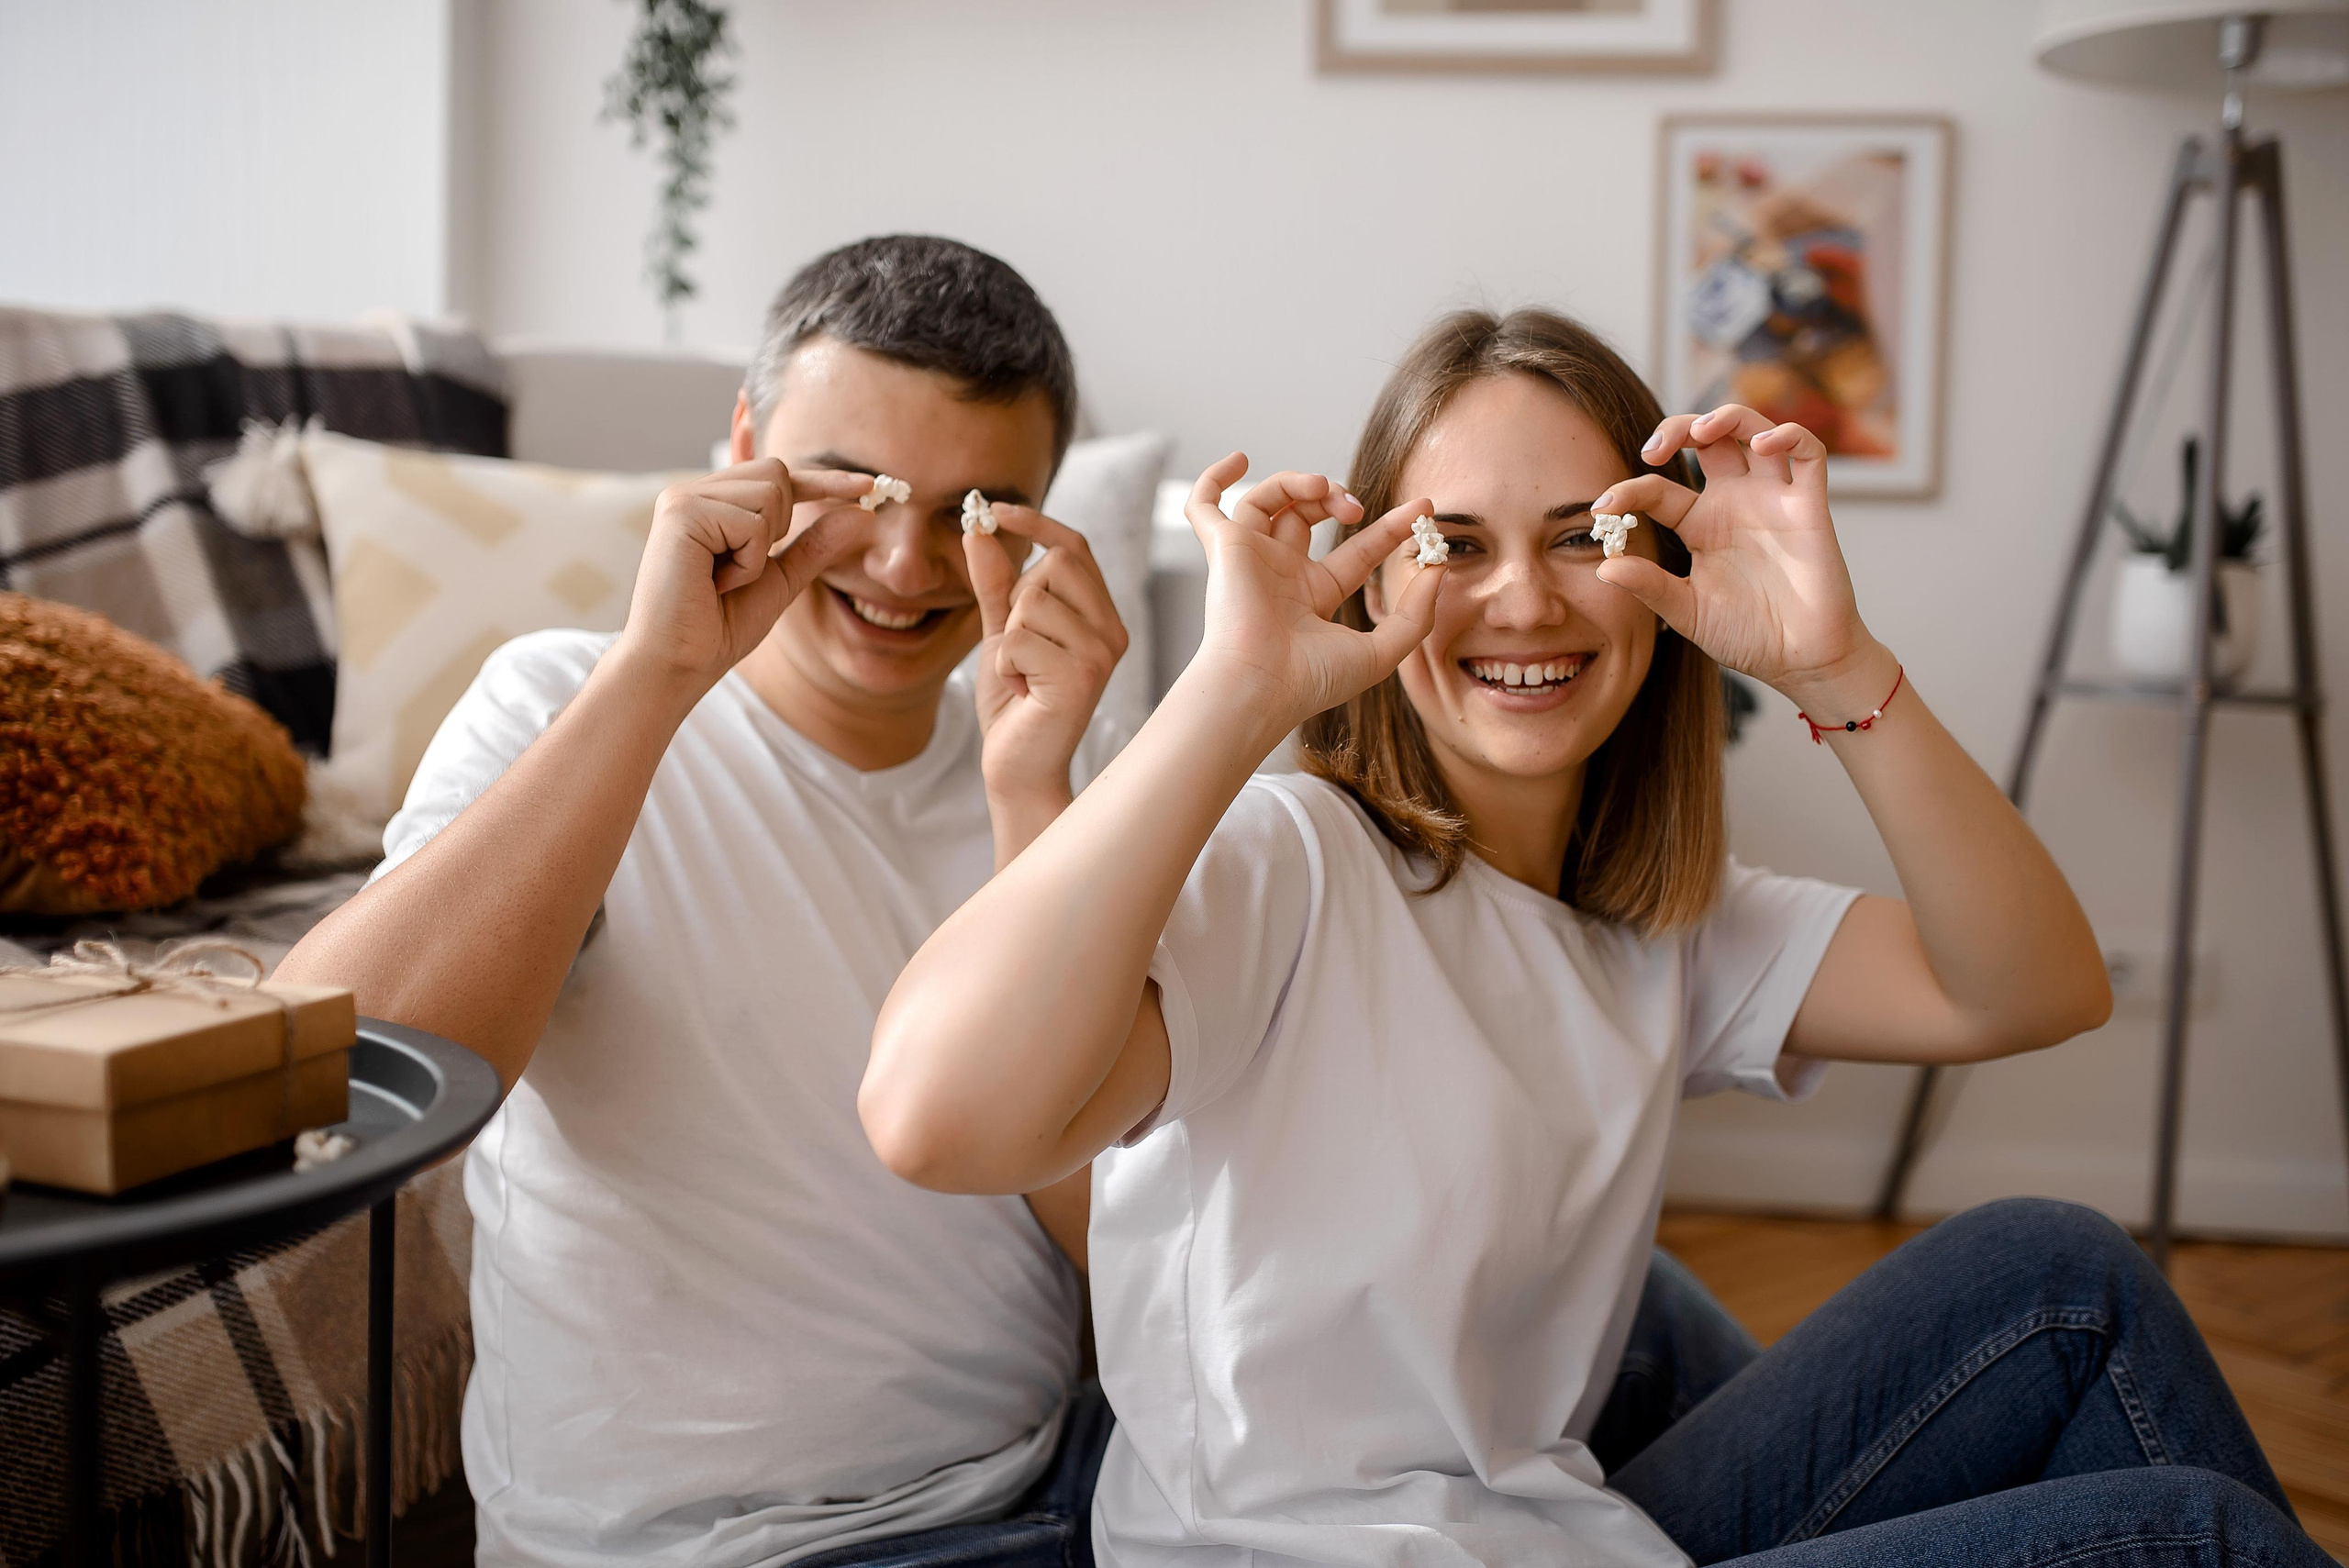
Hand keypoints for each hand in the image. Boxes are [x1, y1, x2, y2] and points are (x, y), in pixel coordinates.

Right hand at [616, 457, 873, 693]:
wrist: (678, 664)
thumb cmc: (718, 628)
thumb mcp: (780, 580)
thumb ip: (815, 545)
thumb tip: (863, 512)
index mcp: (712, 504)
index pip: (777, 477)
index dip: (824, 479)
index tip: (869, 484)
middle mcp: (694, 492)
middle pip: (779, 473)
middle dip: (782, 524)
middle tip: (743, 568)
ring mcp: (683, 498)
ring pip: (771, 491)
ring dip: (762, 548)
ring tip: (724, 578)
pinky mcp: (681, 512)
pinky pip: (752, 524)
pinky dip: (747, 562)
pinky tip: (715, 583)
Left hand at [968, 505, 1129, 813]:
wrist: (1017, 767)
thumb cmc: (1014, 704)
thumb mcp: (1001, 634)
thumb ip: (995, 585)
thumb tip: (977, 529)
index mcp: (1101, 616)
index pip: (1075, 546)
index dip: (1035, 523)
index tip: (992, 509)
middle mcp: (1112, 631)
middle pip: (1054, 564)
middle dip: (1017, 598)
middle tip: (1017, 647)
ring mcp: (1101, 653)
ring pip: (1031, 602)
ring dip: (1007, 638)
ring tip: (1020, 675)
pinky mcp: (1081, 677)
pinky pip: (1018, 639)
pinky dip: (1004, 664)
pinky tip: (1019, 691)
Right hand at [1183, 454, 1444, 733]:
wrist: (1261, 685)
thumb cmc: (1312, 679)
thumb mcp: (1383, 650)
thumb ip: (1417, 613)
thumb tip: (1437, 567)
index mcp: (1313, 596)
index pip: (1356, 551)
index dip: (1389, 528)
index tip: (1423, 506)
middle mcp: (1279, 574)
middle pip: (1307, 515)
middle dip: (1336, 498)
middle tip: (1357, 507)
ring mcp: (1249, 559)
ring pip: (1269, 500)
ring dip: (1298, 481)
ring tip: (1324, 488)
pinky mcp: (1223, 549)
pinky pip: (1203, 506)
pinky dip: (1214, 478)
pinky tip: (1240, 458)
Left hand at [1591, 406, 1891, 712]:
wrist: (1800, 661)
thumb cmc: (1746, 636)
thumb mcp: (1686, 611)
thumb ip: (1649, 586)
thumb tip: (1603, 567)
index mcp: (1700, 524)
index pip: (1658, 490)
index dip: (1628, 491)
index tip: (1602, 509)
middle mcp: (1735, 502)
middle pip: (1708, 440)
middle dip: (1679, 428)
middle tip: (1653, 448)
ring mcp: (1773, 500)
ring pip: (1754, 431)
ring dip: (1729, 417)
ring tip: (1704, 431)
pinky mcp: (1810, 506)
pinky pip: (1808, 453)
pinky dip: (1789, 436)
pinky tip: (1763, 444)